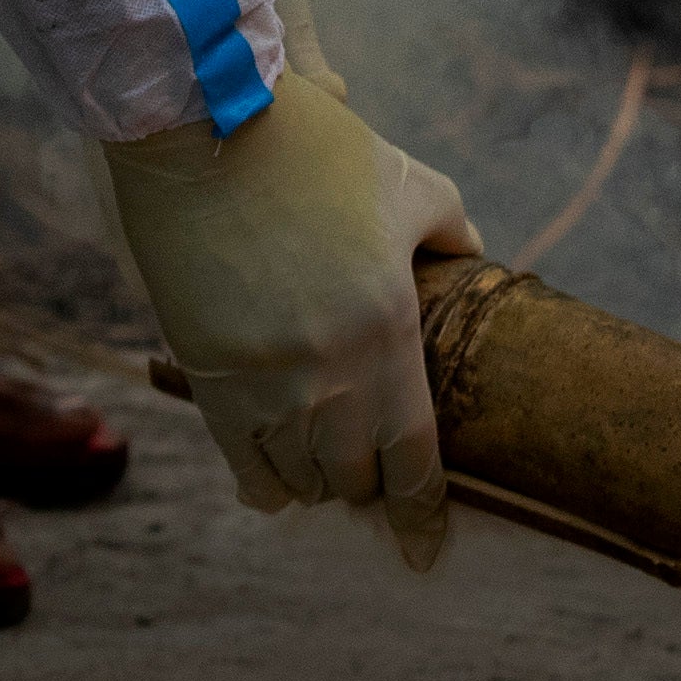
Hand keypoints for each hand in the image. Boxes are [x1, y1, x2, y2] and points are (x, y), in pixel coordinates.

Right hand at [102, 74, 477, 567]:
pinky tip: (276, 479)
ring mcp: (264, 381)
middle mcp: (330, 372)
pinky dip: (266, 482)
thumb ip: (448, 230)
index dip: (420, 516)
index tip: (424, 553)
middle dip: (368, 479)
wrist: (204, 126)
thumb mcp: (404, 181)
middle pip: (354, 477)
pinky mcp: (207, 376)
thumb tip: (475, 256)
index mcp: (388, 330)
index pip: (412, 459)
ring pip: (300, 480)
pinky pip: (243, 468)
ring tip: (325, 459)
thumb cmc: (313, 148)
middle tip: (372, 466)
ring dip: (318, 477)